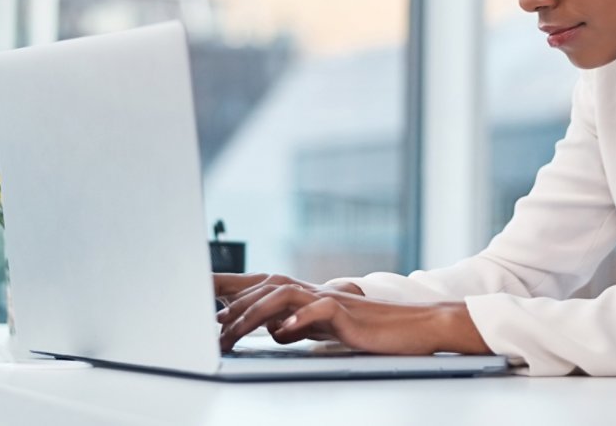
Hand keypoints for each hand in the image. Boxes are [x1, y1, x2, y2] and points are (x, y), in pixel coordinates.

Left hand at [214, 272, 360, 338]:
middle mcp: (312, 291)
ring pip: (285, 294)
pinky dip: (300, 318)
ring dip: (257, 311)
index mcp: (305, 295)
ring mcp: (328, 299)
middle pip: (267, 286)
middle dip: (237, 303)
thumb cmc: (364, 327)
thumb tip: (274, 329)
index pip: (263, 286)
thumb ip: (297, 325)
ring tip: (237, 330)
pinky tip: (284, 330)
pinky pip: (320, 310)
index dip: (235, 291)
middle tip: (215, 325)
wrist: (406, 325)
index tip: (209, 304)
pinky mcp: (345, 314)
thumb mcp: (322, 328)